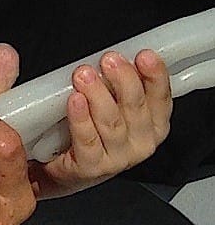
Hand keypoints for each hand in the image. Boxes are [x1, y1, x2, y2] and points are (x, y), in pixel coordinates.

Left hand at [32, 48, 171, 196]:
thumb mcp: (111, 103)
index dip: (155, 76)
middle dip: (123, 80)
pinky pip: (87, 140)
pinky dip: (81, 119)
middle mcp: (141, 142)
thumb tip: (114, 55)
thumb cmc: (90, 131)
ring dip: (98, 95)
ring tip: (84, 75)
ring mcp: (118, 157)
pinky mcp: (92, 167)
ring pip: (111, 122)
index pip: (161, 98)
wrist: (63, 168)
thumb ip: (118, 83)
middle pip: (136, 107)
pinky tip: (75, 101)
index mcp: (153, 124)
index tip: (144, 56)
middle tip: (109, 60)